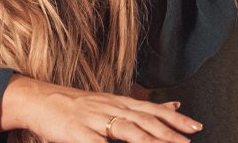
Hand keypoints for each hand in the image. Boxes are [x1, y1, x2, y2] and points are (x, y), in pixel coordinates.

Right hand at [1, 75, 202, 141]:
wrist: (42, 100)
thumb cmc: (80, 106)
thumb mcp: (114, 102)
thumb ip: (143, 108)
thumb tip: (175, 105)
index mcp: (120, 102)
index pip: (153, 110)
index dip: (174, 119)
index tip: (195, 127)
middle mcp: (111, 107)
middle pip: (144, 120)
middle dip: (168, 132)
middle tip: (187, 140)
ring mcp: (95, 120)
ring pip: (126, 130)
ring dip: (148, 140)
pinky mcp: (78, 133)